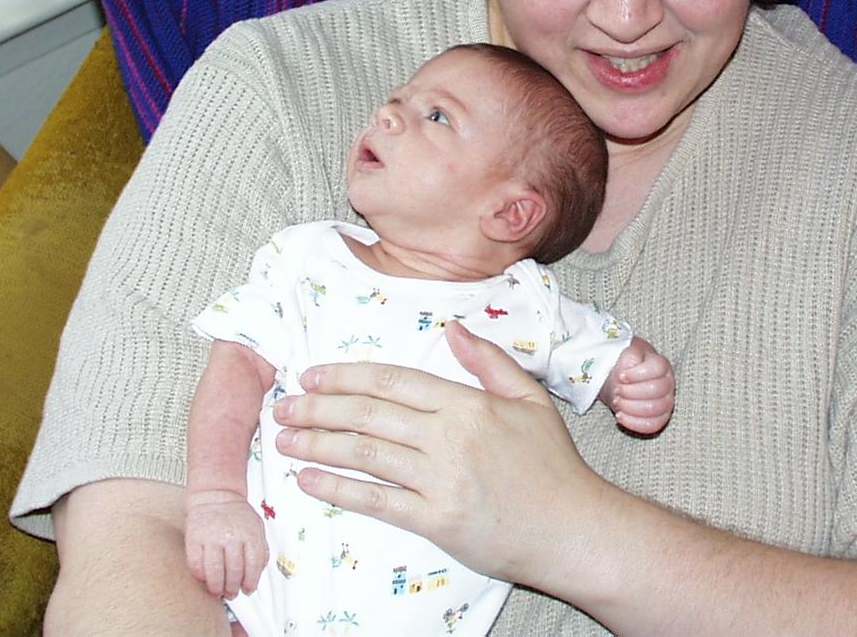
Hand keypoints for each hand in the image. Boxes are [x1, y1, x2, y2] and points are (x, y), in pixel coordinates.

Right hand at [184, 488, 269, 597]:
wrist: (216, 496)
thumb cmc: (237, 516)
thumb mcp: (256, 527)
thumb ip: (261, 548)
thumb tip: (259, 572)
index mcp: (250, 532)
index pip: (254, 563)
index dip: (251, 581)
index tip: (248, 589)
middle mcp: (231, 534)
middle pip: (234, 570)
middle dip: (233, 588)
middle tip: (232, 593)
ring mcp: (211, 536)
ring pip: (214, 571)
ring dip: (217, 587)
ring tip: (218, 591)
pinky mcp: (194, 538)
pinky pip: (195, 564)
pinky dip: (200, 576)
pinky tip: (204, 579)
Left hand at [272, 322, 610, 589]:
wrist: (573, 528)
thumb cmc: (553, 464)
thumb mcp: (530, 398)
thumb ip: (489, 361)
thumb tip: (452, 329)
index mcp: (468, 404)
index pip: (393, 382)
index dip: (348, 376)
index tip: (314, 375)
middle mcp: (448, 438)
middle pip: (369, 415)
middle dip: (319, 408)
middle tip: (283, 406)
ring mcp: (439, 480)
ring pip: (364, 455)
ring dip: (317, 444)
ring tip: (284, 440)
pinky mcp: (435, 521)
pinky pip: (375, 502)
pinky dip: (337, 489)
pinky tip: (309, 480)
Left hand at [601, 337, 674, 433]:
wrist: (621, 380)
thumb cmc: (626, 365)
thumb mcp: (626, 353)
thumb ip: (630, 356)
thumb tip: (629, 366)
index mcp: (662, 364)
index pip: (657, 368)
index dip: (638, 374)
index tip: (621, 376)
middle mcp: (668, 383)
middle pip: (656, 390)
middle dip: (631, 391)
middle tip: (617, 390)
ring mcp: (667, 402)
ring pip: (655, 409)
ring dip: (631, 407)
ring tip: (617, 401)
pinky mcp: (660, 418)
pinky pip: (651, 425)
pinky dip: (633, 423)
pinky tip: (620, 416)